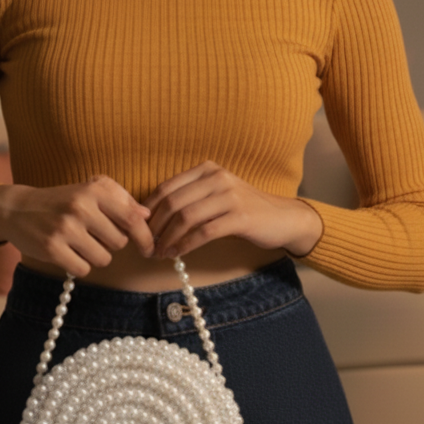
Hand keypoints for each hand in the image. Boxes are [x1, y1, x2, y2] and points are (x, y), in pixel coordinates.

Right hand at [0, 177, 154, 275]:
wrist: (16, 209)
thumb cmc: (61, 201)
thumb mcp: (89, 190)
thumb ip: (120, 200)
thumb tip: (146, 215)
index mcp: (94, 190)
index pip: (132, 218)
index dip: (145, 237)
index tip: (149, 248)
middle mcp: (80, 207)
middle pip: (119, 242)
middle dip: (111, 243)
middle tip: (93, 234)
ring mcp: (65, 228)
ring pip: (103, 258)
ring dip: (95, 256)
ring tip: (79, 242)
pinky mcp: (51, 248)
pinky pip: (83, 269)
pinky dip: (78, 265)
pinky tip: (67, 252)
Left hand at [142, 162, 321, 259]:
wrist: (283, 218)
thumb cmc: (244, 209)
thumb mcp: (216, 195)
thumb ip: (189, 199)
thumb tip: (152, 219)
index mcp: (207, 169)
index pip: (166, 188)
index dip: (148, 211)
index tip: (140, 230)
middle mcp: (217, 177)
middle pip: (172, 202)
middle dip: (155, 227)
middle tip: (147, 246)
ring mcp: (230, 196)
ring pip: (185, 217)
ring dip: (168, 239)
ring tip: (160, 253)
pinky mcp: (240, 217)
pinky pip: (204, 232)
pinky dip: (186, 245)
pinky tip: (177, 254)